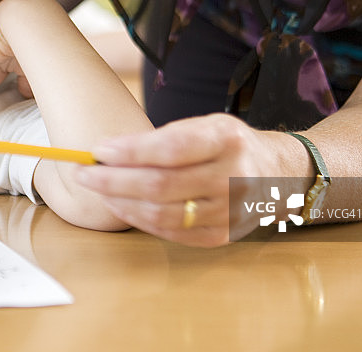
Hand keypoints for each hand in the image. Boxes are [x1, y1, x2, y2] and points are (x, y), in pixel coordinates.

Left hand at [73, 113, 285, 246]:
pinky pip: (172, 233)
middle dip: (113, 181)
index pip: (170, 148)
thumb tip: (111, 151)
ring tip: (97, 189)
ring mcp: (229, 212)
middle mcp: (231, 177)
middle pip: (160, 185)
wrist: (279, 175)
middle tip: (83, 173)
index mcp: (226, 139)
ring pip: (162, 213)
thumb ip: (165, 137)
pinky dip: (140, 220)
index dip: (130, 151)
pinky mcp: (222, 236)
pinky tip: (121, 205)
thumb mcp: (206, 125)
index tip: (98, 150)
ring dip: (121, 202)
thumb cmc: (229, 144)